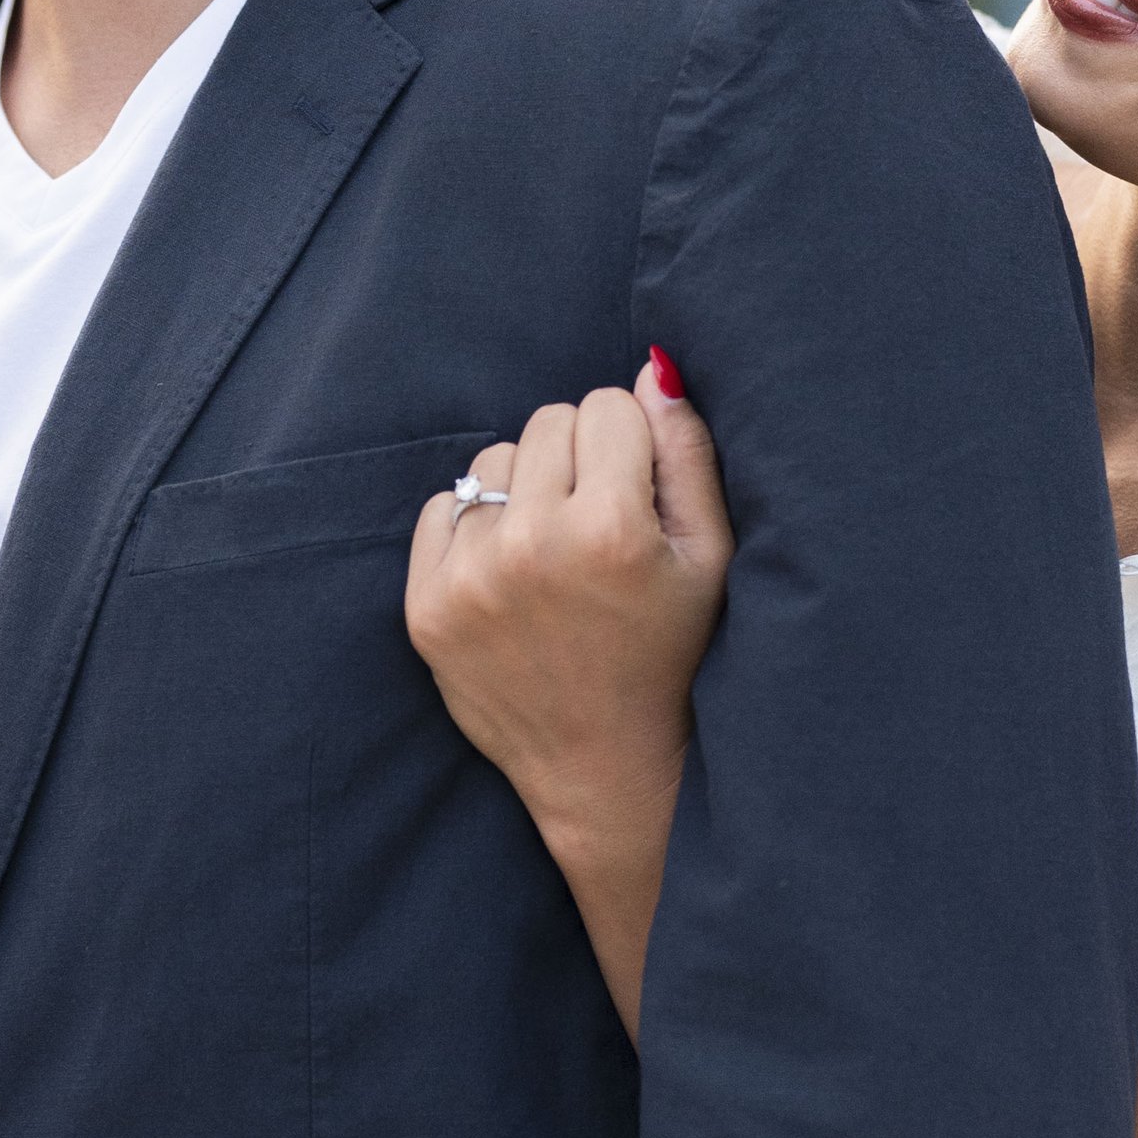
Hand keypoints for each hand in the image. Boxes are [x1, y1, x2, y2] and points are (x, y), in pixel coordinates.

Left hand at [406, 362, 733, 862]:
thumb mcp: (712, 558)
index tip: (639, 497)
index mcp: (612, 531)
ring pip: (495, 460)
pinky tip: (512, 578)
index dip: (631, 446)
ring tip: (556, 557)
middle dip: (579, 459)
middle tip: (598, 528)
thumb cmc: (674, 655)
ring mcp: (471, 580)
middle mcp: (533, 548)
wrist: (606, 768)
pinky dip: (475, 528)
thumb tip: (650, 368)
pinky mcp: (425, 608)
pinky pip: (443, 506)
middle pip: (548, 421)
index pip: (607, 405)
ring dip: (526, 491)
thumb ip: (687, 453)